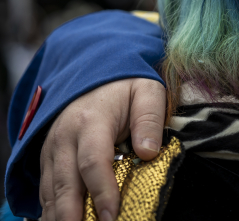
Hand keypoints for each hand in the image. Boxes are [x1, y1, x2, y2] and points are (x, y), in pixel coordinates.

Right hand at [39, 78, 165, 220]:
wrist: (95, 74)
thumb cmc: (126, 86)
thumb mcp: (147, 91)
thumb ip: (150, 119)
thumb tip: (148, 153)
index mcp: (90, 120)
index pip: (93, 161)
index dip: (102, 191)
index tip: (112, 215)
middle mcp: (64, 137)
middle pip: (65, 183)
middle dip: (73, 214)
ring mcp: (52, 149)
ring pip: (51, 190)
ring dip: (60, 215)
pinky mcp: (49, 158)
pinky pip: (46, 189)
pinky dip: (51, 210)